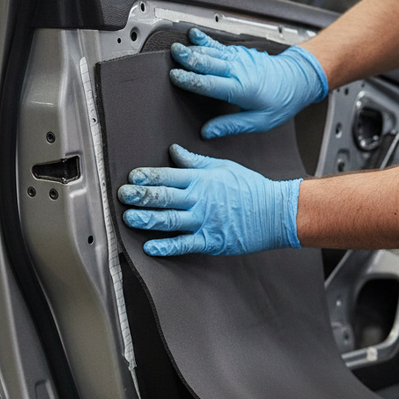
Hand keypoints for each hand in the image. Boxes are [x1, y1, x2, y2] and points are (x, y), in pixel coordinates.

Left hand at [117, 144, 301, 256]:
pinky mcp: (209, 241)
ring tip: (129, 218)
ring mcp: (203, 221)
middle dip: (141, 196)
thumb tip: (173, 151)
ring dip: (147, 219)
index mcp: (201, 180)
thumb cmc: (250, 189)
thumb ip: (194, 162)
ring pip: (170, 220)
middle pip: (164, 197)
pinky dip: (166, 247)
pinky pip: (184, 244)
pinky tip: (150, 247)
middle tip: (122, 195)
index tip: (132, 177)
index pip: (169, 176)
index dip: (148, 176)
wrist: (276, 212)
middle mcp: (199, 200)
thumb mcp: (222, 167)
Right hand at [170, 28, 327, 138]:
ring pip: (212, 52)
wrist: (301, 78)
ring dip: (194, 48)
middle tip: (173, 53)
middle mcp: (239, 71)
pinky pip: (220, 46)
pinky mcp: (242, 54)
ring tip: (178, 46)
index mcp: (241, 89)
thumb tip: (208, 132)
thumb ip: (231, 126)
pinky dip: (206, 40)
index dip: (190, 79)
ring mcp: (240, 60)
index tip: (175, 76)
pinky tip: (195, 35)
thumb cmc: (283, 101)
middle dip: (189, 57)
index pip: (209, 83)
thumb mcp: (260, 122)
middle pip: (208, 62)